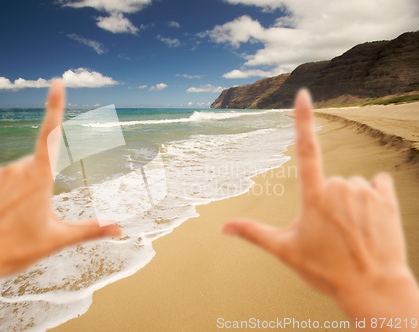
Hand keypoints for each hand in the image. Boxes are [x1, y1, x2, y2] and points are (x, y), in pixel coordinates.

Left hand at [0, 81, 120, 331]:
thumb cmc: (14, 250)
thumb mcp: (56, 240)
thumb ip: (90, 230)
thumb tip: (119, 229)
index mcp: (39, 178)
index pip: (50, 135)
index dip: (55, 106)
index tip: (57, 82)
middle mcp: (14, 168)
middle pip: (29, 169)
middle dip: (30, 187)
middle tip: (22, 217)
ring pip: (6, 175)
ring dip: (7, 191)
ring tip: (1, 219)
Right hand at [223, 90, 418, 324]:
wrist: (373, 288)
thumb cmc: (325, 271)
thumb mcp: (285, 250)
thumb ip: (253, 232)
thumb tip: (222, 227)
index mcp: (313, 197)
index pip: (306, 149)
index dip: (302, 119)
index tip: (303, 93)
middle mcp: (339, 187)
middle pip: (329, 180)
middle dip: (327, 200)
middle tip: (330, 232)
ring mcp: (365, 192)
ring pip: (351, 185)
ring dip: (349, 202)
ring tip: (351, 231)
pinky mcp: (387, 198)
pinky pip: (377, 184)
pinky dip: (373, 197)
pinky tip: (370, 221)